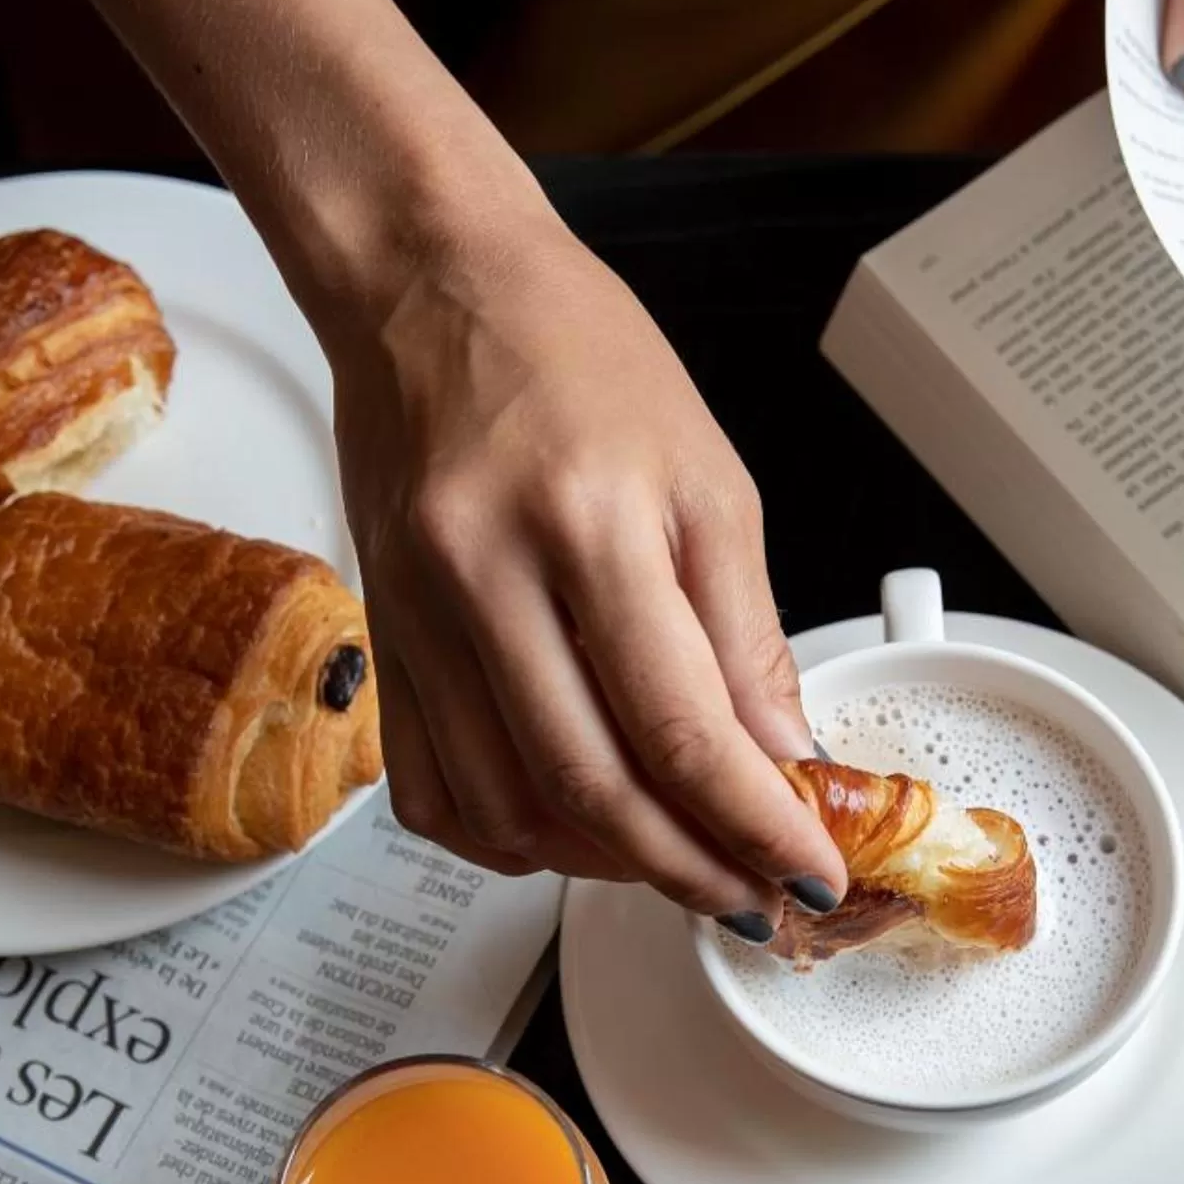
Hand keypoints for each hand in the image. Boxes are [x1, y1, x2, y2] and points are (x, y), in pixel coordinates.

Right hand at [323, 216, 847, 936]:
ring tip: (673, 860)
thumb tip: (785, 758)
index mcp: (588, 523)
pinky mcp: (380, 636)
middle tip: (749, 898)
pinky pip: (431, 789)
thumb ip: (746, 634)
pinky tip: (568, 831)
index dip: (755, 825)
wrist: (432, 285)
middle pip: (591, 791)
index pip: (683, 728)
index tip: (804, 871)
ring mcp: (415, 614)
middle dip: (688, 871)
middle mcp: (484, 575)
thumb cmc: (575, 354)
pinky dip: (506, 839)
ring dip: (602, 864)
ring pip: (507, 809)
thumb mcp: (707, 478)